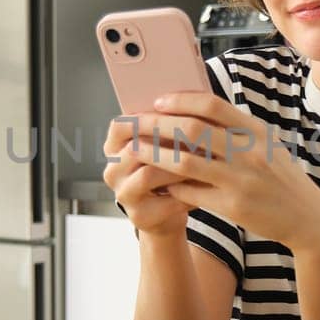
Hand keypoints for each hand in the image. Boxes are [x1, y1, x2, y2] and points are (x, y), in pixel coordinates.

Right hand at [102, 113, 195, 235]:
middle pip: (135, 149)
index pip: (120, 126)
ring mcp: (124, 195)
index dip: (145, 118)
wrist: (166, 215)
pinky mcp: (140, 216)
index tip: (171, 113)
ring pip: (149, 174)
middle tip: (198, 135)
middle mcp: (112, 171)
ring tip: (204, 159)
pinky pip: (167, 200)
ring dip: (179, 166)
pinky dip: (190, 191)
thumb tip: (192, 103)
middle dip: (168, 141)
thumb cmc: (168, 172)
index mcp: (114, 149)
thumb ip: (167, 128)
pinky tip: (207, 184)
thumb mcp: (162, 147)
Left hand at [129, 92, 319, 252]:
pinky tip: (160, 181)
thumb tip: (195, 112)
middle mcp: (248, 152)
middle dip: (157, 124)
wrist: (307, 217)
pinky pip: (191, 192)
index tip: (158, 101)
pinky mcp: (233, 206)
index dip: (181, 100)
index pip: (213, 104)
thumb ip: (236, 129)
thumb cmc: (280, 177)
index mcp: (256, 131)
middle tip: (135, 123)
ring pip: (185, 162)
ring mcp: (240, 179)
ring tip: (135, 150)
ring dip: (154, 154)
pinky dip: (172, 185)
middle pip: (192, 130)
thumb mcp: (266, 144)